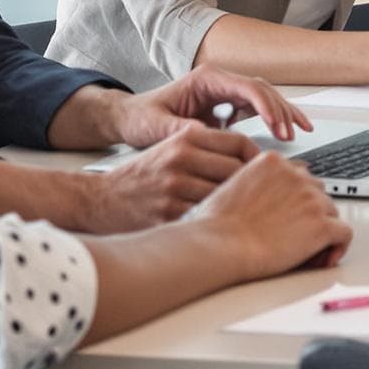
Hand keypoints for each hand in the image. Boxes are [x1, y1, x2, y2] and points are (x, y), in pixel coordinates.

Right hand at [83, 125, 262, 232]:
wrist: (99, 200)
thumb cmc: (143, 177)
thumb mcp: (171, 150)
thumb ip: (208, 150)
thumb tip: (255, 162)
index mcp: (185, 139)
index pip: (238, 142)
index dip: (259, 158)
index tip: (269, 171)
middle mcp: (180, 159)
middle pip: (236, 170)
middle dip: (253, 186)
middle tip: (266, 197)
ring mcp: (173, 188)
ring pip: (224, 197)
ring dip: (237, 208)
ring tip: (248, 216)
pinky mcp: (167, 215)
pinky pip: (206, 219)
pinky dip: (216, 224)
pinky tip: (223, 229)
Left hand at [116, 68, 310, 145]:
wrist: (129, 118)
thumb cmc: (141, 118)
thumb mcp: (157, 127)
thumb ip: (182, 130)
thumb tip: (208, 136)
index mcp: (206, 79)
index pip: (246, 86)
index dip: (265, 106)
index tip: (277, 126)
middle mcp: (219, 81)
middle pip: (260, 89)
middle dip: (278, 111)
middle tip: (288, 135)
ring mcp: (224, 92)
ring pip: (263, 97)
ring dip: (281, 113)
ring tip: (298, 131)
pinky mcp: (227, 105)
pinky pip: (257, 108)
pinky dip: (273, 117)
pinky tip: (286, 129)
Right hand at [191, 152, 351, 276]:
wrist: (219, 245)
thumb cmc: (215, 224)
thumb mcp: (231, 185)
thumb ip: (255, 184)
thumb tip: (264, 199)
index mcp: (273, 162)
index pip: (299, 176)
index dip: (296, 200)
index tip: (290, 216)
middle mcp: (296, 175)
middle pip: (317, 192)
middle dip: (309, 213)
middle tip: (296, 235)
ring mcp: (311, 199)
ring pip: (332, 212)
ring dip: (322, 230)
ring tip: (306, 251)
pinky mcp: (321, 225)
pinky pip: (344, 233)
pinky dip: (338, 246)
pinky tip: (326, 257)